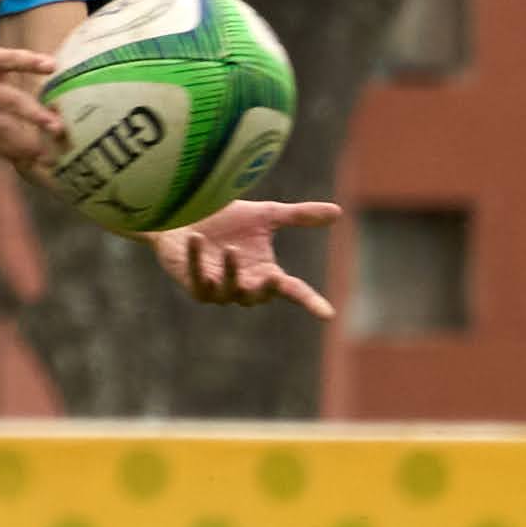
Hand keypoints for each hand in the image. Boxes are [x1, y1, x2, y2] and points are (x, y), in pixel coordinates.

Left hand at [153, 200, 341, 318]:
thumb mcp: (267, 215)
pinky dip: (197, 260)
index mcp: (265, 273)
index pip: (293, 291)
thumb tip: (338, 212)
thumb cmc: (227, 220)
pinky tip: (197, 239)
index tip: (328, 313)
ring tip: (231, 248)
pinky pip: (198, 279)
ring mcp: (219, 289)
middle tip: (273, 277)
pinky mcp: (195, 286)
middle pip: (260, 297)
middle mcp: (245, 285)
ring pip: (228, 290)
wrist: (187, 218)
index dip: (310, 302)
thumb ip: (299, 216)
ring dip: (230, 271)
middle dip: (266, 289)